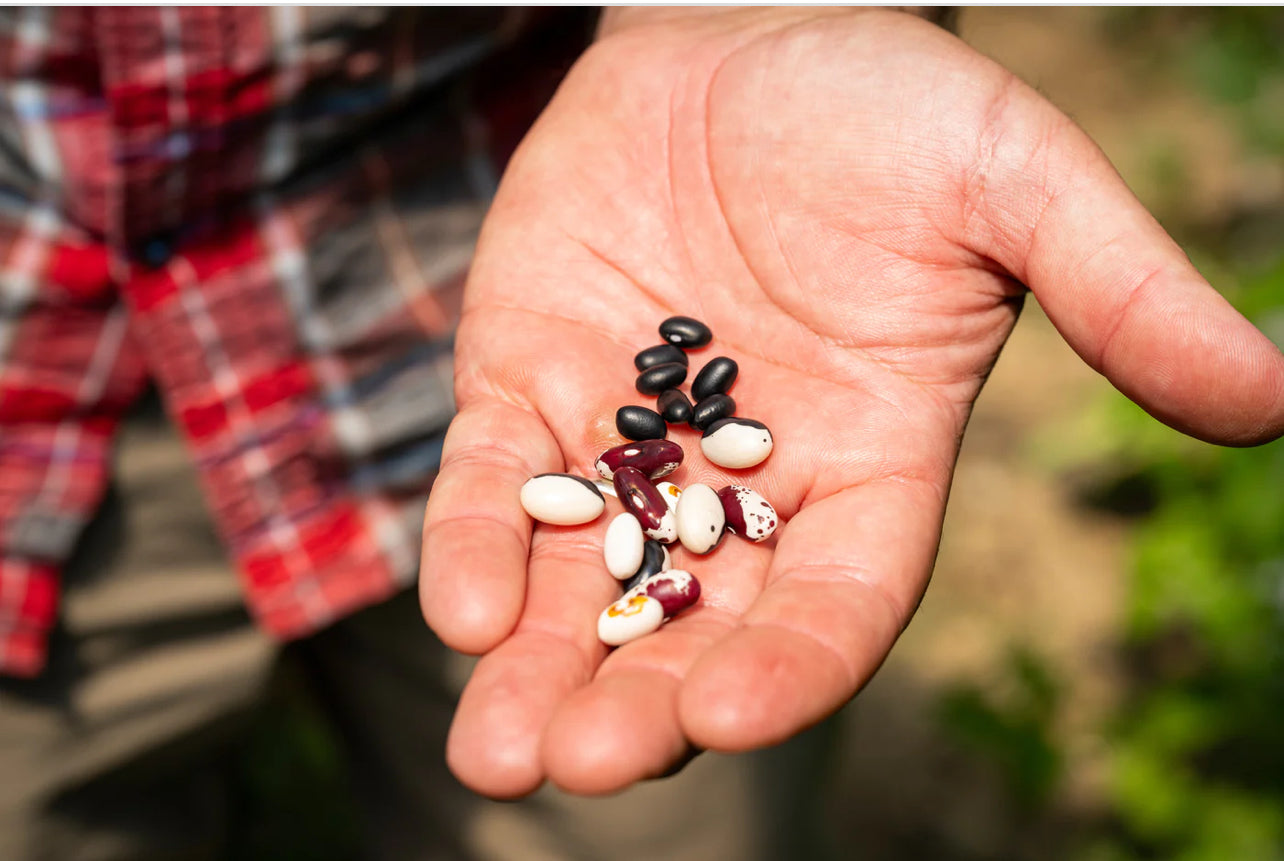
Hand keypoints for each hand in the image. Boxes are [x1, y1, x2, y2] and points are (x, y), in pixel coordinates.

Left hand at [420, 8, 1283, 797]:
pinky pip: (497, 483)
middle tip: (579, 768)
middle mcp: (740, 483)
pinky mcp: (529, 385)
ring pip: (580, 581)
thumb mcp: (1015, 180)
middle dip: (637, 698)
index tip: (731, 718)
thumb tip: (1269, 400)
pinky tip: (459, 608)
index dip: (790, 664)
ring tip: (497, 756)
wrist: (740, 35)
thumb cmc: (888, 110)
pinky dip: (474, 543)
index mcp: (865, 465)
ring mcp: (625, 440)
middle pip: (693, 622)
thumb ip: (1122, 289)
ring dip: (537, 667)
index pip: (835, 599)